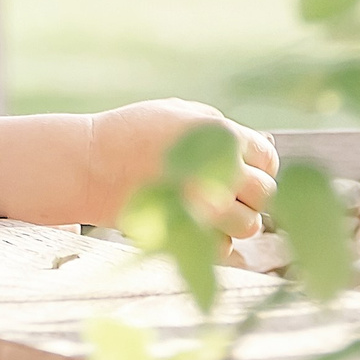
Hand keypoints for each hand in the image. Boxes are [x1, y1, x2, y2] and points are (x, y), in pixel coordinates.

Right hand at [88, 99, 278, 237]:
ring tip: (215, 208)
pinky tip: (199, 224)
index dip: (259, 165)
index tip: (244, 169)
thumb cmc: (134, 132)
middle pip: (264, 195)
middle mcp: (218, 172)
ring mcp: (203, 206)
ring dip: (237, 219)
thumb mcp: (180, 112)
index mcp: (221, 137)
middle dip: (252, 194)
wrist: (90, 164)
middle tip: (230, 191)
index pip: (268, 160)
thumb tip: (258, 151)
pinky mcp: (186, 233)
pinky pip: (222, 247)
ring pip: (249, 226)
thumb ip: (222, 129)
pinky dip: (216, 240)